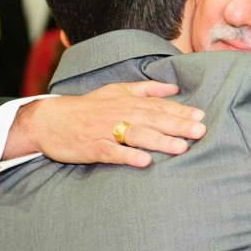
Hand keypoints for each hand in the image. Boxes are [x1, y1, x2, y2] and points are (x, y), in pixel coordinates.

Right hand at [5, 82, 206, 165]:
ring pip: (136, 135)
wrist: (50, 120)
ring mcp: (106, 131)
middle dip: (178, 125)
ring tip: (180, 148)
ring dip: (159, 141)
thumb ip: (147, 89)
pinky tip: (144, 162)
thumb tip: (175, 88)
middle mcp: (120, 114)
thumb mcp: (116, 91)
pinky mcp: (94, 148)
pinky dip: (128, 156)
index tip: (201, 116)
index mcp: (127, 102)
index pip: (158, 106)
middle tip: (200, 131)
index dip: (180, 111)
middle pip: (153, 119)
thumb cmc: (88, 107)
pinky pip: (113, 152)